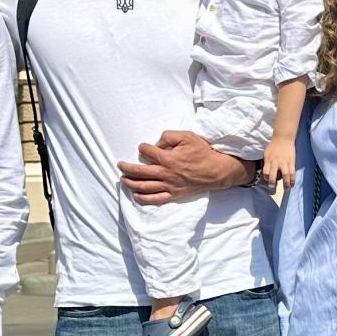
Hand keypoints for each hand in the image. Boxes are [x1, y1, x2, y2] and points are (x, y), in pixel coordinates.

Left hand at [118, 131, 252, 205]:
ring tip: (123, 180)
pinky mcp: (174, 194)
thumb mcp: (187, 136)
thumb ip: (169, 136)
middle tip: (120, 165)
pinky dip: (144, 198)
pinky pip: (156, 199)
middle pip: (140, 172)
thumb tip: (157, 143)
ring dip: (131, 183)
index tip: (143, 147)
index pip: (148, 152)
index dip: (143, 148)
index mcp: (168, 158)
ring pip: (145, 187)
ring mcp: (169, 186)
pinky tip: (136, 195)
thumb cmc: (203, 152)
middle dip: (127, 168)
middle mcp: (166, 173)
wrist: (216, 171)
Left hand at [262, 139, 296, 191]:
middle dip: (272, 184)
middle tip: (273, 190)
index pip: (265, 172)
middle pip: (273, 176)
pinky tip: (292, 184)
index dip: (266, 178)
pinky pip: (292, 173)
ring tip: (286, 189)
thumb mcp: (266, 153)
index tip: (268, 180)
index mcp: (268, 161)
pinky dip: (292, 180)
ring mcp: (284, 163)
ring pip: (285, 176)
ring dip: (286, 184)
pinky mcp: (291, 162)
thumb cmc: (273, 146)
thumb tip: (266, 171)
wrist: (283, 138)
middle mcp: (276, 163)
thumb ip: (266, 162)